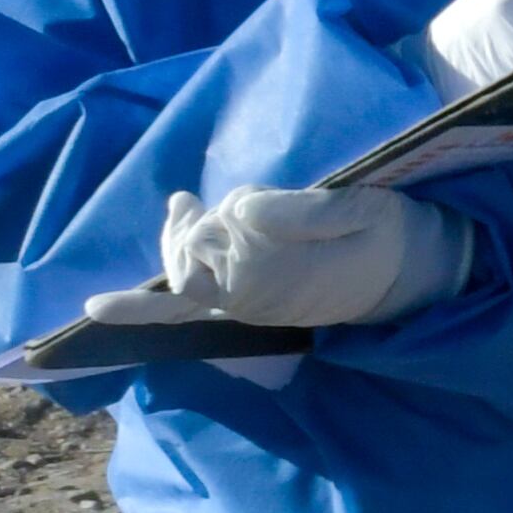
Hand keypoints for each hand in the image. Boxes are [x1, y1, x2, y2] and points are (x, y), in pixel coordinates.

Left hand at [89, 185, 472, 327]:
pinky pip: (184, 311)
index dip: (217, 214)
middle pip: (186, 254)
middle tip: (187, 201)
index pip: (210, 235)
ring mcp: (246, 305)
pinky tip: (100, 309)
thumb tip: (241, 212)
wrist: (412, 276)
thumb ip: (301, 210)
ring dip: (171, 243)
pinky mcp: (249, 307)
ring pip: (181, 274)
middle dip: (185, 228)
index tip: (237, 201)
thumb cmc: (388, 234)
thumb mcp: (358, 208)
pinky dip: (139, 309)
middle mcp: (250, 295)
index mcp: (272, 269)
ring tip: (176, 208)